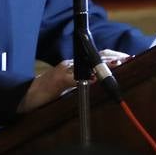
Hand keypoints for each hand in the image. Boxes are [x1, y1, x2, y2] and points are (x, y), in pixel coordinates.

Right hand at [14, 50, 133, 113]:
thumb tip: (101, 82)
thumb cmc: (48, 95)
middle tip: (129, 59)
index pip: (97, 57)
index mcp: (75, 66)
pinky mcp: (56, 82)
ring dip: (103, 64)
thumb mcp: (70, 88)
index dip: (113, 57)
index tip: (129, 58)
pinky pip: (71, 79)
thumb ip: (84, 83)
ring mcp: (62, 71)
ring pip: (86, 65)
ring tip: (118, 64)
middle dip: (114, 58)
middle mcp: (70, 65)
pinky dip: (83, 78)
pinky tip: (93, 79)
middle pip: (95, 56)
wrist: (26, 98)